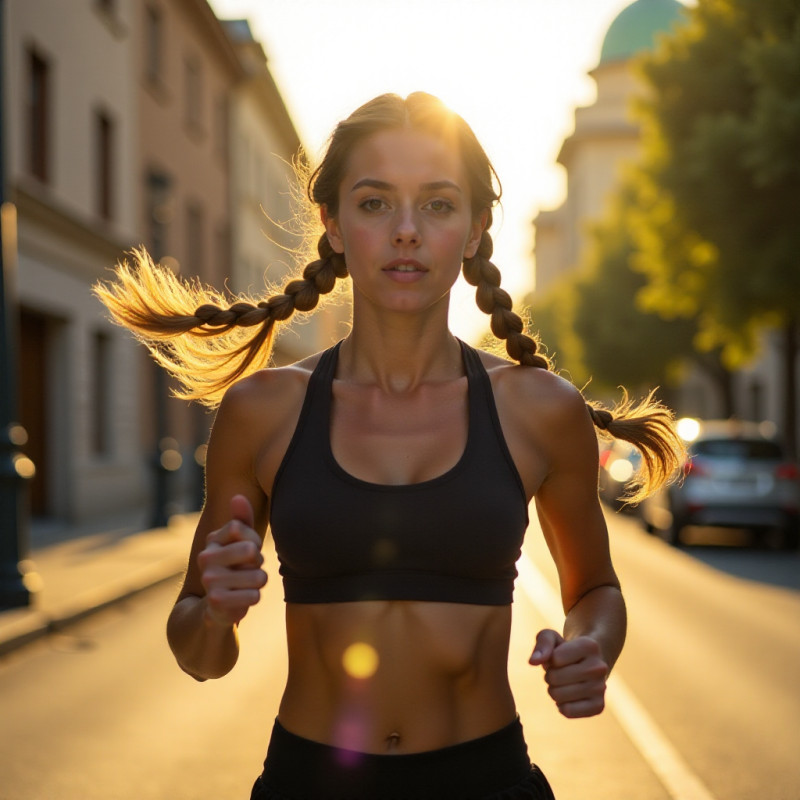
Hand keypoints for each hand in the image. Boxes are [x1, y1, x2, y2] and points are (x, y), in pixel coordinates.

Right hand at [197, 495, 266, 626]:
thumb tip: (238, 496)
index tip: (249, 550)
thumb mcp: (240, 543)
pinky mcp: (217, 601)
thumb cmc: (235, 568)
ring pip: (258, 576)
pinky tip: (241, 599)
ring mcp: (209, 580)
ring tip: (246, 585)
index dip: (254, 541)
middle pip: (251, 550)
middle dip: (258, 562)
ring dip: (258, 582)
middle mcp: (206, 558)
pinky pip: (254, 596)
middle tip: (249, 569)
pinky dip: (253, 598)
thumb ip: (242, 520)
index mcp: (212, 541)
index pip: (243, 528)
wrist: (215, 608)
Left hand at [529, 629, 608, 717]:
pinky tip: (568, 697)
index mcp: (590, 646)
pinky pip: (567, 711)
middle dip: (550, 676)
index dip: (550, 660)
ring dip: (554, 690)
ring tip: (563, 683)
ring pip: (558, 696)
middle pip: (555, 678)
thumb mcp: (551, 637)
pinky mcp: (598, 706)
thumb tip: (533, 661)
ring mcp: (601, 688)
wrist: (586, 665)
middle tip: (559, 673)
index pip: (555, 659)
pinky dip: (561, 705)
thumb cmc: (563, 650)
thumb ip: (542, 643)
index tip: (558, 658)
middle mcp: (600, 667)